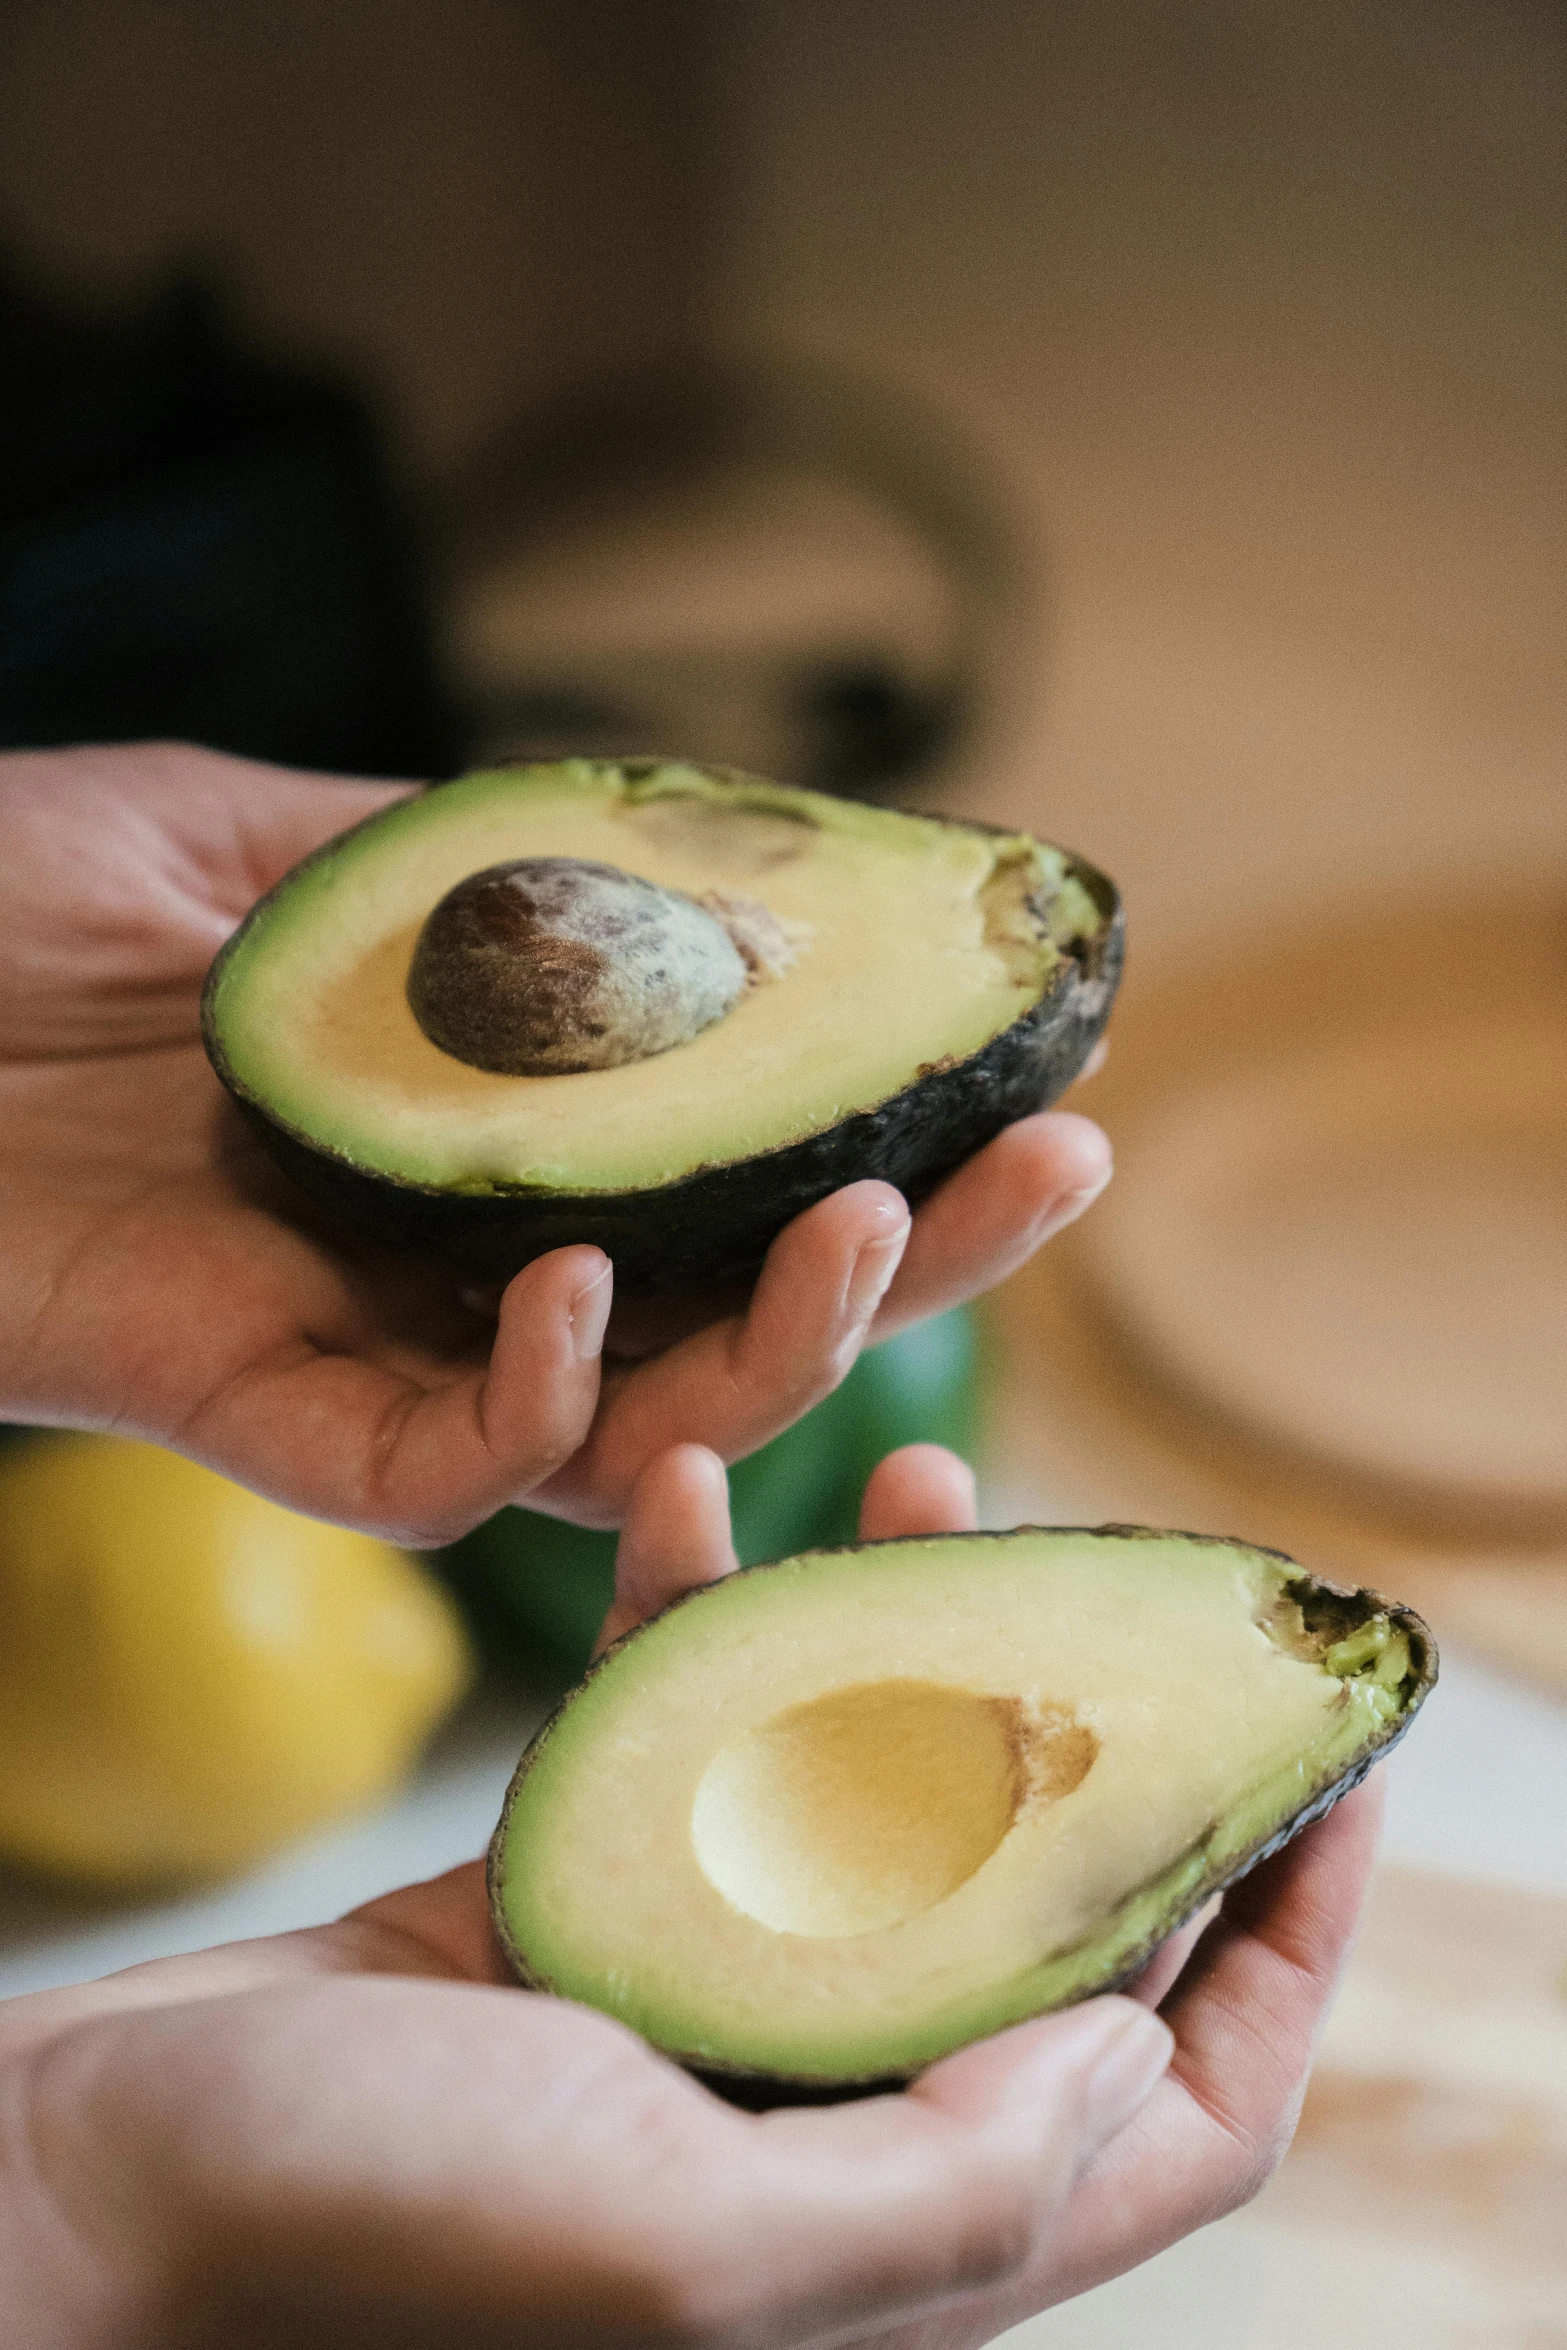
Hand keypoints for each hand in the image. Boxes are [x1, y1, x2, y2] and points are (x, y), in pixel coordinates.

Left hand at [0, 742, 1112, 1544]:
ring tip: (878, 1222)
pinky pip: (447, 1470)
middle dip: (922, 1254)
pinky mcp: (264, 1418)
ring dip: (786, 1347)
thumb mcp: (267, 832)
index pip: (734, 1163)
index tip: (1024, 1053)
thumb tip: (687, 846)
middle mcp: (462, 1259)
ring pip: (639, 1422)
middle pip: (739, 1309)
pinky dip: (542, 1400)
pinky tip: (581, 1289)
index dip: (885, 1120)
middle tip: (1061, 1159)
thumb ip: (463, 862)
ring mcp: (373, 1346)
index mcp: (483, 1134)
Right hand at [0, 1444, 1380, 2349]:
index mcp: (886, 2232)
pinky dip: (708, 1624)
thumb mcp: (685, 2250)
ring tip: (917, 1481)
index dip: (1289, 1951)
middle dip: (1100, 1740)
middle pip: (1044, 1919)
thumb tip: (1144, 2051)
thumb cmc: (359, 2243)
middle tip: (1123, 1578)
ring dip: (908, 1642)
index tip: (1334, 1772)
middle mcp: (820, 2118)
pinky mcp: (589, 1902)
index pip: (1183, 2113)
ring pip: (878, 1798)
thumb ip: (945, 2174)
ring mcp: (704, 1999)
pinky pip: (702, 1746)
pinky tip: (684, 1492)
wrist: (103, 2184)